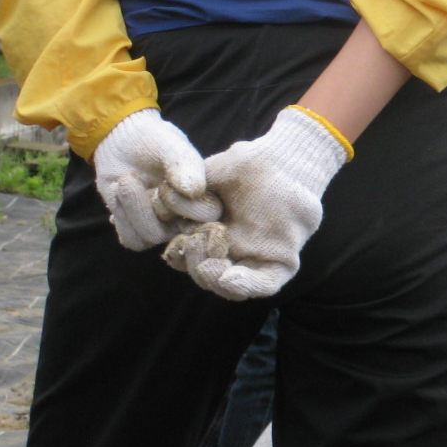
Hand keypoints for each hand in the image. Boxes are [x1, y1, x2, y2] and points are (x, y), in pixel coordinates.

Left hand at [92, 108, 221, 249]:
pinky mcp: (138, 231)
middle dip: (153, 204)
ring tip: (124, 180)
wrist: (123, 140)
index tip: (165, 183)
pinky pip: (132, 240)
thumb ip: (185, 165)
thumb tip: (194, 191)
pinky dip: (120, 215)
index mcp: (206, 194)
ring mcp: (163, 227)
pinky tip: (117, 192)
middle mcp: (188, 216)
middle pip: (177, 232)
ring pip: (150, 237)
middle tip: (134, 177)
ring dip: (131, 207)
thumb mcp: (171, 146)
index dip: (185, 206)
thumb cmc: (154, 141)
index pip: (208, 216)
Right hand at [161, 107, 347, 299]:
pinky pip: (265, 283)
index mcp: (209, 235)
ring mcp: (256, 257)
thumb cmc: (245, 164)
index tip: (177, 242)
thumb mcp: (207, 176)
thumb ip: (182, 193)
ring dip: (214, 280)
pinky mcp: (282, 261)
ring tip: (210, 267)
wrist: (286, 159)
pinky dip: (247, 286)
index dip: (178, 256)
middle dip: (195, 267)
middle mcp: (231, 251)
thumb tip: (160, 206)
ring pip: (231, 287)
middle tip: (196, 243)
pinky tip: (230, 279)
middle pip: (206, 276)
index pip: (186, 259)